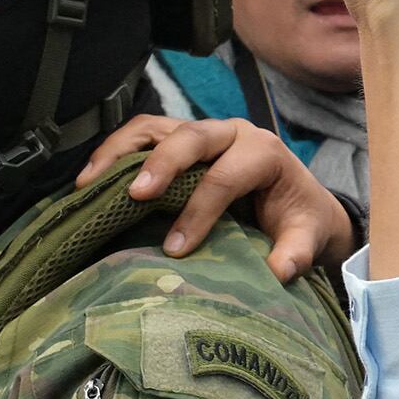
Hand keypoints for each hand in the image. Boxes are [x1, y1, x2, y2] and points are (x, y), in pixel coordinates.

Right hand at [81, 113, 354, 279]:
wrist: (298, 201)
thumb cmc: (299, 219)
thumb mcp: (308, 238)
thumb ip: (297, 254)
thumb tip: (278, 272)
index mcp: (265, 152)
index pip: (227, 176)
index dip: (200, 211)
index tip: (176, 249)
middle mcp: (233, 133)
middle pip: (191, 136)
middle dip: (162, 164)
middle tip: (134, 196)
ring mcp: (203, 132)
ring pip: (156, 127)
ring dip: (121, 151)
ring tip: (90, 184)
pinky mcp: (179, 138)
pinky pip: (142, 134)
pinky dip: (114, 151)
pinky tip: (90, 180)